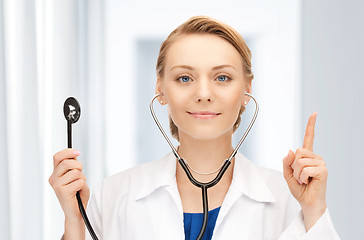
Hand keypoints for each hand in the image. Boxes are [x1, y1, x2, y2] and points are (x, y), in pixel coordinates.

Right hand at [49, 149, 89, 219]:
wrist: (77, 212)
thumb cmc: (77, 193)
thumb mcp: (75, 176)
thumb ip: (73, 166)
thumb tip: (75, 154)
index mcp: (55, 173)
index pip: (57, 157)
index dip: (68, 152)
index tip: (78, 152)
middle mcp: (53, 179)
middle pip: (67, 162)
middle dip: (79, 166)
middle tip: (80, 174)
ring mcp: (57, 185)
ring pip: (76, 172)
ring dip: (82, 178)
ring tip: (79, 186)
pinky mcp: (63, 192)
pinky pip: (80, 182)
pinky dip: (83, 186)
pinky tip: (79, 192)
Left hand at [283, 112, 327, 230]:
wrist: (307, 202)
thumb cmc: (300, 189)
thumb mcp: (288, 174)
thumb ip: (287, 162)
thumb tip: (291, 150)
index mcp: (307, 156)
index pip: (309, 137)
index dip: (311, 125)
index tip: (314, 113)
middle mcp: (315, 157)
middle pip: (297, 151)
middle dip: (293, 166)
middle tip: (299, 176)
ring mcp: (320, 163)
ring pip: (299, 161)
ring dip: (297, 173)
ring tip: (304, 180)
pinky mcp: (323, 170)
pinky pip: (305, 169)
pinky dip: (302, 178)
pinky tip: (307, 182)